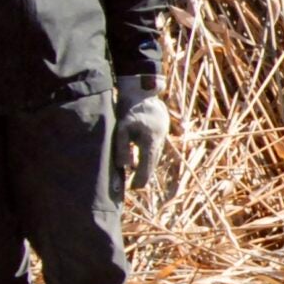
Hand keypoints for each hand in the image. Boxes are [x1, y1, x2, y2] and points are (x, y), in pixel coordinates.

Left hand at [111, 75, 168, 199]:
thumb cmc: (131, 111)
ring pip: (153, 158)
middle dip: (144, 176)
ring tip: (137, 178)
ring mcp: (161, 139)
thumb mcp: (122, 128)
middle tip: (134, 187)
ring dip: (146, 168)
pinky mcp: (159, 135)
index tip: (134, 188)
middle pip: (152, 164)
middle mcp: (159, 143)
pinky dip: (147, 159)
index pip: (146, 166)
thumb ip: (122, 148)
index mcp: (150, 142)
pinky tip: (140, 163)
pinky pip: (154, 151)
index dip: (140, 179)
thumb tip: (124, 166)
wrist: (145, 95)